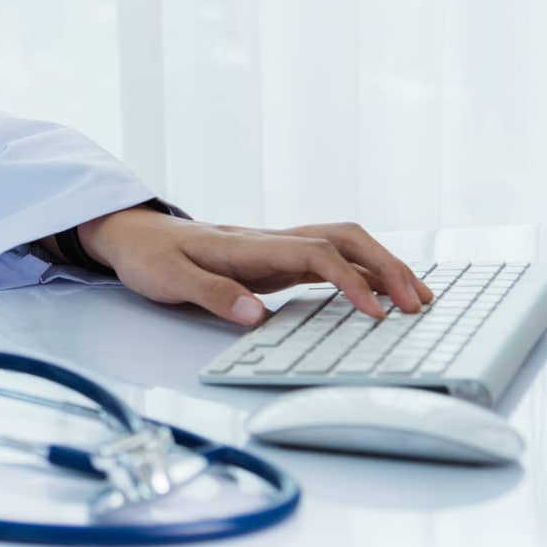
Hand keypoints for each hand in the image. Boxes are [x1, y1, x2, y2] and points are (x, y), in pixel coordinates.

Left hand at [76, 207, 433, 326]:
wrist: (132, 234)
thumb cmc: (149, 256)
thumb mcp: (168, 279)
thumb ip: (210, 295)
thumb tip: (255, 315)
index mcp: (248, 246)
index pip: (314, 254)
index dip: (350, 281)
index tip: (376, 313)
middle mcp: (268, 241)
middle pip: (342, 238)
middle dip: (386, 266)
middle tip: (419, 302)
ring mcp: (273, 248)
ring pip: (341, 243)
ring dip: (381, 265)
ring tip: (417, 298)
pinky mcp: (273, 259)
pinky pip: (327, 258)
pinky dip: (361, 271)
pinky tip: (379, 293)